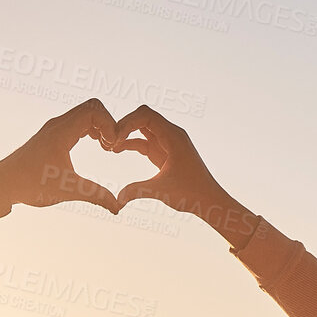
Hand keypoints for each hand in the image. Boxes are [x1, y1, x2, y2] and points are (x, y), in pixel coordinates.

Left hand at [0, 98, 121, 212]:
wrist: (4, 183)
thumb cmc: (31, 184)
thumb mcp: (67, 189)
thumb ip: (95, 195)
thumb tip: (117, 208)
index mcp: (61, 132)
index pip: (94, 111)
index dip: (109, 125)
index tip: (112, 146)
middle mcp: (57, 124)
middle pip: (92, 107)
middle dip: (108, 123)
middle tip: (111, 146)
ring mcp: (54, 128)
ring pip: (84, 113)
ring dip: (99, 125)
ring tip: (105, 147)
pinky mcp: (52, 135)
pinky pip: (77, 121)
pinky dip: (90, 128)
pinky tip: (95, 145)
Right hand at [111, 106, 257, 245]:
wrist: (208, 200)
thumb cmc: (191, 193)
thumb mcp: (161, 190)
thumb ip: (137, 191)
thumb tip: (117, 200)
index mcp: (173, 136)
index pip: (146, 115)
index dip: (127, 122)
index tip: (114, 138)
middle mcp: (171, 134)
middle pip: (143, 117)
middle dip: (124, 125)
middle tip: (108, 140)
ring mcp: (167, 143)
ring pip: (143, 128)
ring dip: (126, 134)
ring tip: (109, 145)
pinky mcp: (164, 153)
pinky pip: (145, 141)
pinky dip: (131, 143)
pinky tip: (117, 150)